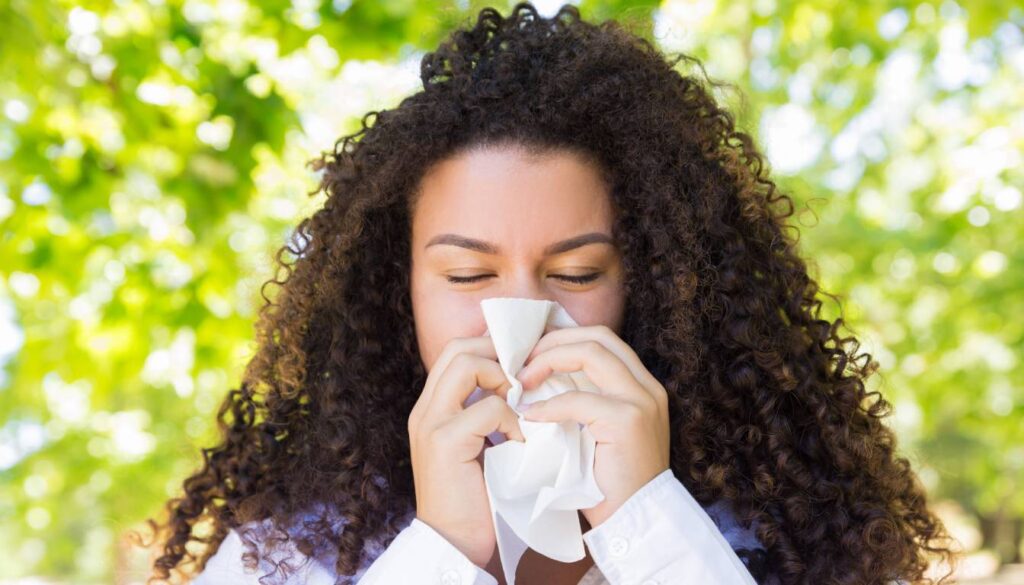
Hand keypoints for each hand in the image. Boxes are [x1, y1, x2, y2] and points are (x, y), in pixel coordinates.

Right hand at [407, 336, 525, 567]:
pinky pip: (487, 408)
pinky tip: (521, 443)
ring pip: (468, 366)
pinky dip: (512, 420)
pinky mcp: (445, 442)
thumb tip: (518, 385)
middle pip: (458, 348)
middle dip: (498, 353)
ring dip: (503, 380)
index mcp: (431, 408)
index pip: (455, 352)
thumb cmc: (474, 498)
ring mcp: (431, 423)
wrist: (454, 543)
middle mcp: (425, 409)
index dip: (490, 348)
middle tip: (526, 376)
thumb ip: (484, 416)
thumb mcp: (476, 447)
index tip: (522, 362)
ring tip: (520, 406)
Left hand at [514, 325, 670, 528]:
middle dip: (554, 342)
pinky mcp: (628, 421)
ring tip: (522, 380)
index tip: (531, 352)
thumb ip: (579, 400)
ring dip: (549, 362)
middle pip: (598, 336)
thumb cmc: (608, 481)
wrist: (634, 521)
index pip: (602, 340)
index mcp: (641, 385)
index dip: (563, 338)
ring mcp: (641, 401)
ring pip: (591, 354)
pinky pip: (579, 400)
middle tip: (521, 360)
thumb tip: (537, 376)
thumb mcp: (595, 430)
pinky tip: (530, 416)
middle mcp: (647, 387)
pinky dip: (550, 405)